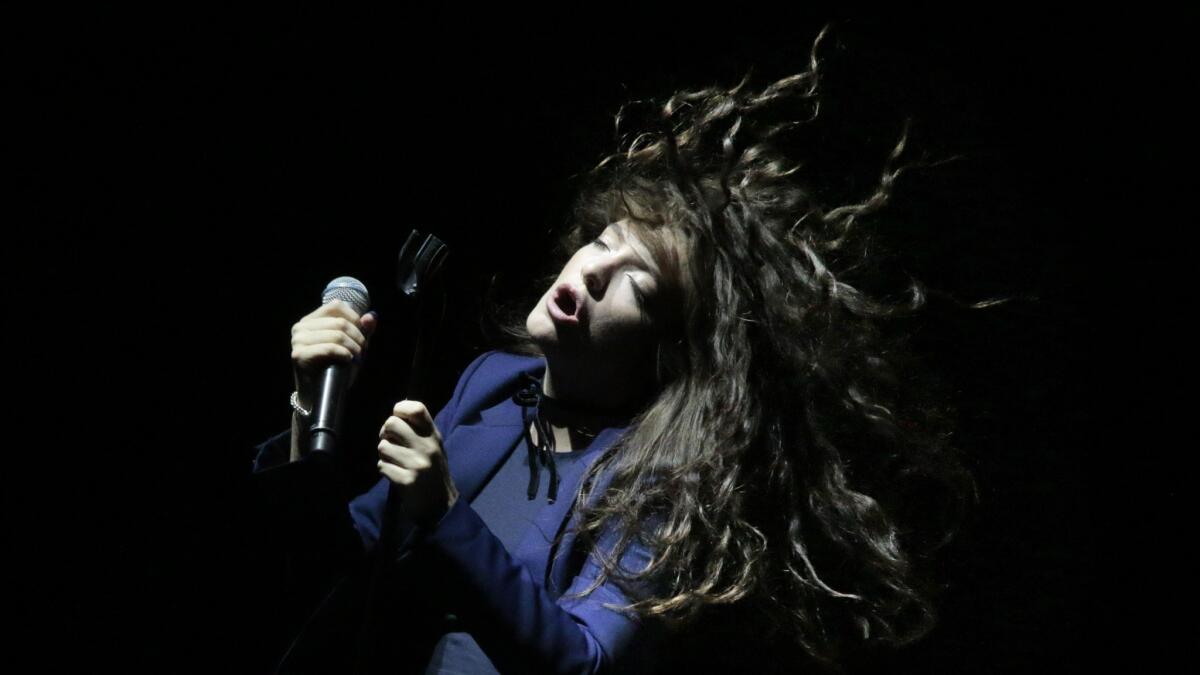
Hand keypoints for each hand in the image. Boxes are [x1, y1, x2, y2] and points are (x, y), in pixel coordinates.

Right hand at [290, 300, 377, 400]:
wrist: (319, 396)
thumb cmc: (335, 369)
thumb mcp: (352, 346)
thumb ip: (362, 330)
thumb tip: (371, 316)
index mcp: (311, 320)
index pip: (336, 306)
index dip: (355, 319)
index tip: (361, 337)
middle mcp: (300, 327)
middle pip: (340, 322)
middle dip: (358, 338)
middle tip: (361, 352)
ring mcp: (298, 340)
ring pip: (337, 334)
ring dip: (353, 348)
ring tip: (356, 359)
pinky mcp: (299, 355)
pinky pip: (330, 348)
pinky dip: (344, 354)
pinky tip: (348, 360)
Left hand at [377, 400, 459, 526]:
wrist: (441, 504)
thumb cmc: (433, 471)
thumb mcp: (433, 446)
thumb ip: (418, 430)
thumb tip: (394, 414)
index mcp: (433, 436)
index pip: (416, 409)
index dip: (400, 409)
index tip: (399, 419)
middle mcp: (427, 447)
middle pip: (391, 423)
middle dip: (385, 433)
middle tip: (391, 443)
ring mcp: (417, 464)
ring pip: (383, 447)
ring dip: (385, 455)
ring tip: (395, 461)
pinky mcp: (407, 481)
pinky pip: (382, 466)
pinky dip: (385, 470)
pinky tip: (396, 474)